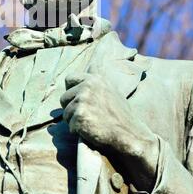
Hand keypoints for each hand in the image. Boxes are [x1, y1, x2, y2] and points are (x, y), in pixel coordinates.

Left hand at [60, 71, 158, 190]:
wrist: (129, 134)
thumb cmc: (119, 113)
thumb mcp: (111, 88)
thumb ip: (98, 76)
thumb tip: (95, 59)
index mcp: (94, 79)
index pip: (69, 79)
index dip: (72, 91)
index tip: (81, 100)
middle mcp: (87, 87)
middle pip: (64, 98)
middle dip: (72, 108)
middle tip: (89, 115)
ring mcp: (83, 101)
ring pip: (66, 113)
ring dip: (75, 121)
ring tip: (92, 123)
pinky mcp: (80, 116)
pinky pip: (70, 126)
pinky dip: (78, 131)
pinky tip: (92, 131)